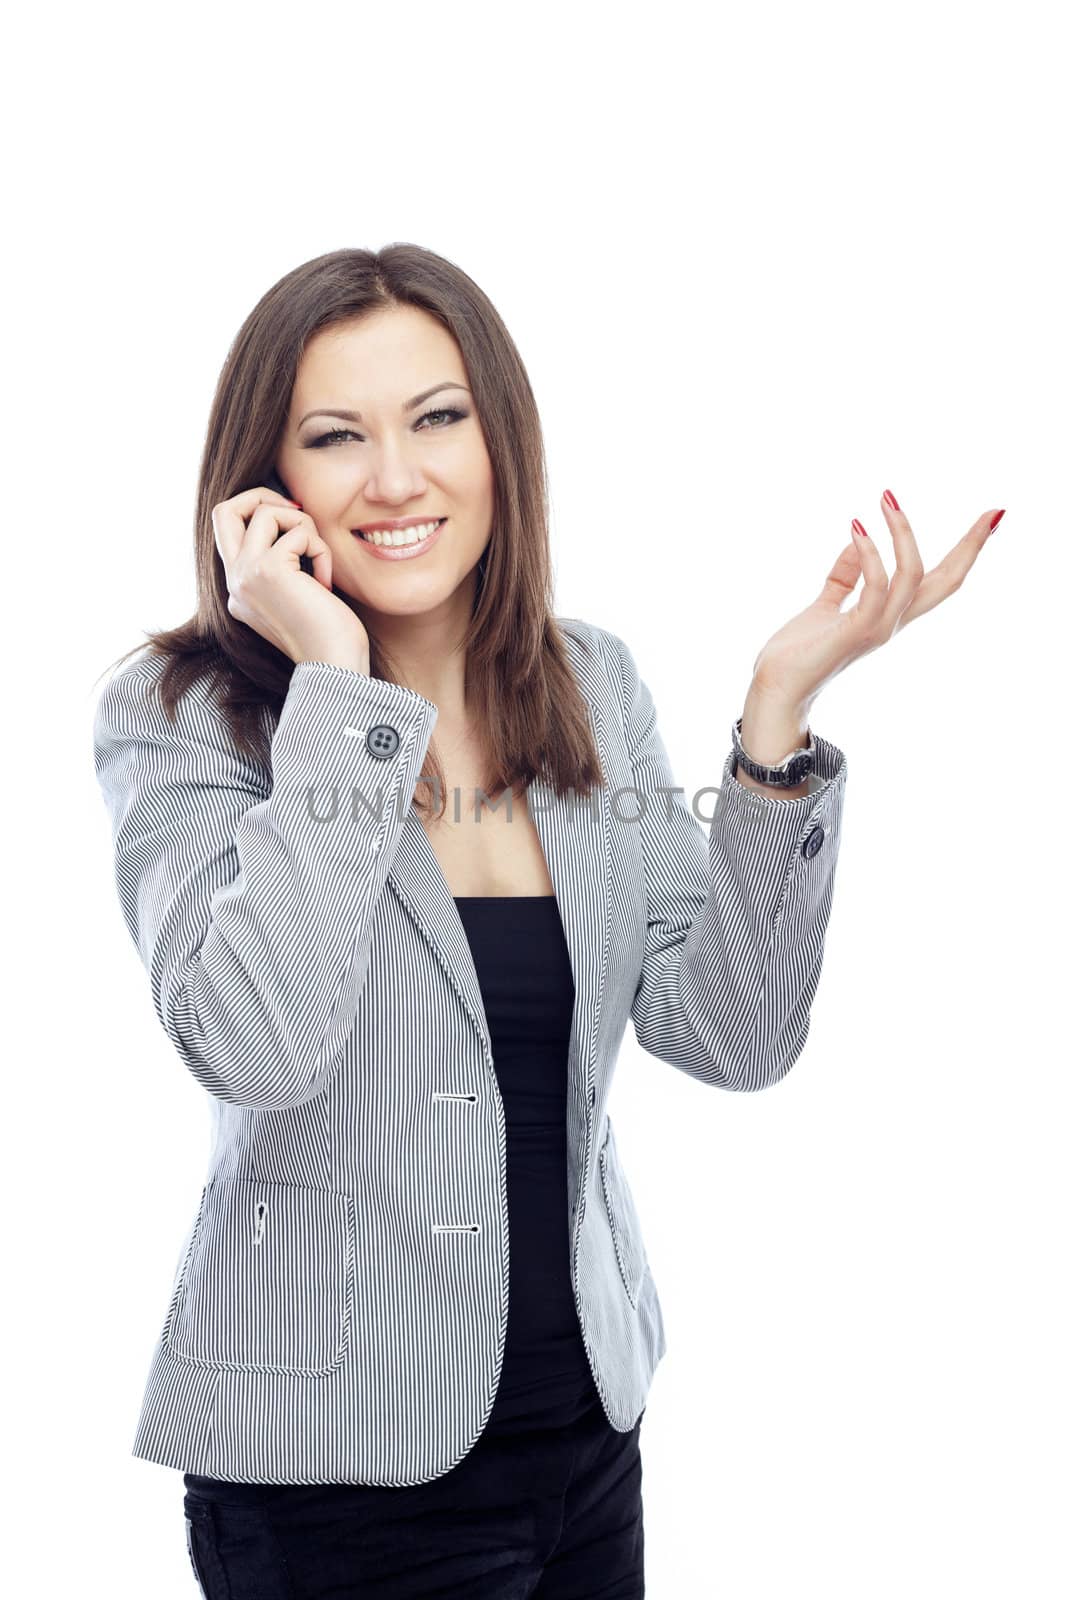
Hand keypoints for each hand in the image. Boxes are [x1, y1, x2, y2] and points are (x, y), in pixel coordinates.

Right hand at [212, 487, 370, 668]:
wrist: (332, 666)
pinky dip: (321, 550)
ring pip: (265, 512)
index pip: (230, 532)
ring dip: (304, 525)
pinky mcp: (267, 570)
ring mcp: (245, 575)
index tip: (295, 522)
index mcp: (238, 591)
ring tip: (318, 558)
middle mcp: (234, 582)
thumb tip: (294, 521)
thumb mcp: (297, 595)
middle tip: (298, 511)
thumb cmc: (328, 635)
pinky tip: (325, 583)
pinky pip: (298, 532)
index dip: (261, 513)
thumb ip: (284, 565)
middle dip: (263, 496)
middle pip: (224, 510)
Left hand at [747, 493, 1004, 712]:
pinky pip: (875, 587)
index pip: (939, 580)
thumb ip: (843, 576)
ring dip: (903, 532)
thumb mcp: (825, 605)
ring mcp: (878, 628)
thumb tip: (856, 540)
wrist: (776, 686)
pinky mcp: (856, 631)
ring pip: (913, 575)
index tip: (992, 517)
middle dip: (973, 546)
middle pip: (948, 582)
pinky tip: (856, 529)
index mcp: (890, 615)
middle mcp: (893, 622)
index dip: (966, 551)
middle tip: (993, 510)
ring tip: (886, 499)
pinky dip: (870, 554)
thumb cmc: (798, 652)